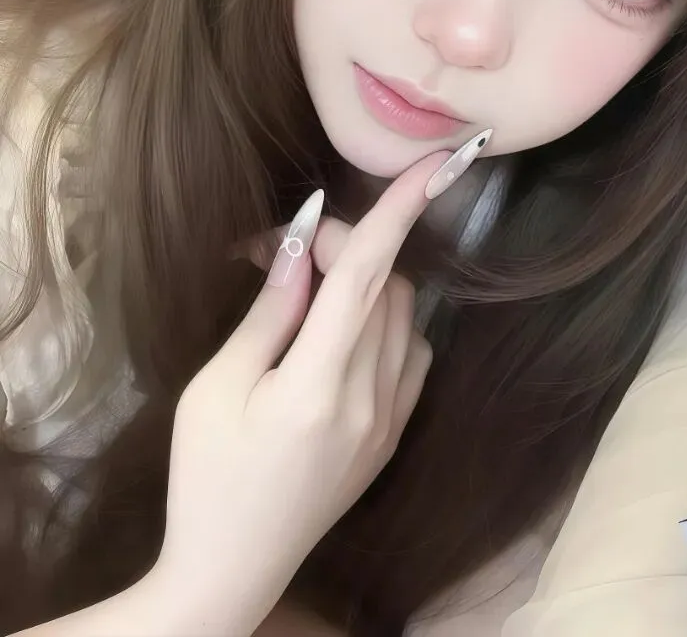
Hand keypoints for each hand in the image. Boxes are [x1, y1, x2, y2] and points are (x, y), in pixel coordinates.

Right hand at [153, 152, 446, 629]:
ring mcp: (392, 418)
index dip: (401, 209)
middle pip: (384, 284)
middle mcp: (371, 396)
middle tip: (281, 253)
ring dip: (366, 283)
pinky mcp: (395, 434)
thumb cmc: (205, 478)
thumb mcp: (217, 389)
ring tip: (305, 297)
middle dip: (344, 247)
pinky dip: (386, 324)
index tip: (437, 161)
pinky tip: (343, 338)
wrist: (233, 569)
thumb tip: (299, 240)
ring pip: (403, 313)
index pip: (367, 274)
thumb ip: (269, 311)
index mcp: (319, 383)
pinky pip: (412, 352)